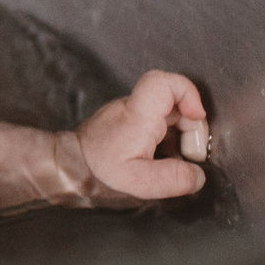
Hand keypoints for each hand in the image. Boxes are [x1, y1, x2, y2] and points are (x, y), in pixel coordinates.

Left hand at [74, 70, 210, 201]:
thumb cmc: (97, 171)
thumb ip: (171, 179)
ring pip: (170, 113)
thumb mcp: (137, 182)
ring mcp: (130, 113)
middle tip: (188, 154)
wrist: (66, 166)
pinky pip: (158, 122)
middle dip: (191, 127)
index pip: (164, 82)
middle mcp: (134, 107)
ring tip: (174, 160)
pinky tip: (162, 158)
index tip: (197, 117)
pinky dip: (169, 139)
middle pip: (176, 101)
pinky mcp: (128, 121)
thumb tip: (197, 176)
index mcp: (138, 115)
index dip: (188, 92)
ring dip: (181, 136)